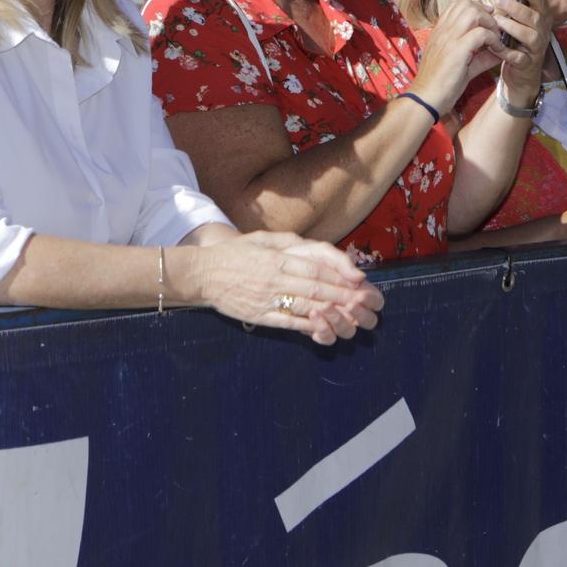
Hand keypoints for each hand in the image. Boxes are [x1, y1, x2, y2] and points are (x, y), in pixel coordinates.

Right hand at [190, 231, 383, 344]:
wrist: (202, 274)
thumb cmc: (234, 254)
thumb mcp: (262, 238)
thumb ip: (289, 242)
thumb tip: (316, 248)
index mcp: (276, 257)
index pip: (315, 267)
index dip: (339, 275)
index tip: (358, 280)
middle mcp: (274, 277)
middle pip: (315, 287)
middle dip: (343, 295)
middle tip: (363, 301)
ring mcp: (267, 298)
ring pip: (305, 305)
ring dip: (331, 311)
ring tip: (352, 315)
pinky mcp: (259, 315)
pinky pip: (288, 322)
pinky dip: (308, 325)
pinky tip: (324, 327)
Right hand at [411, 0, 506, 110]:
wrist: (426, 99)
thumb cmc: (440, 85)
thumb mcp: (462, 67)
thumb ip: (480, 57)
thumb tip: (498, 52)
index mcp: (440, 32)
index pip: (457, 6)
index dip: (477, 9)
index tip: (487, 23)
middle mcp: (443, 31)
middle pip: (466, 4)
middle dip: (485, 13)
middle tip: (494, 30)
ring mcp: (448, 39)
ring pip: (473, 12)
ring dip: (489, 23)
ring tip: (495, 39)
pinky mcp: (456, 50)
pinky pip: (481, 33)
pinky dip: (493, 39)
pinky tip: (497, 51)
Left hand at [490, 0, 557, 111]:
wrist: (520, 75)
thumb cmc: (516, 44)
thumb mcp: (517, 25)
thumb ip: (512, 12)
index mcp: (540, 21)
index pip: (542, 4)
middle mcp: (543, 34)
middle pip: (536, 18)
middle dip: (518, 8)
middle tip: (499, 1)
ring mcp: (537, 50)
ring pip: (531, 36)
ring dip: (513, 27)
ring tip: (497, 22)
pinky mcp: (528, 65)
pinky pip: (519, 57)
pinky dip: (506, 51)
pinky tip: (495, 46)